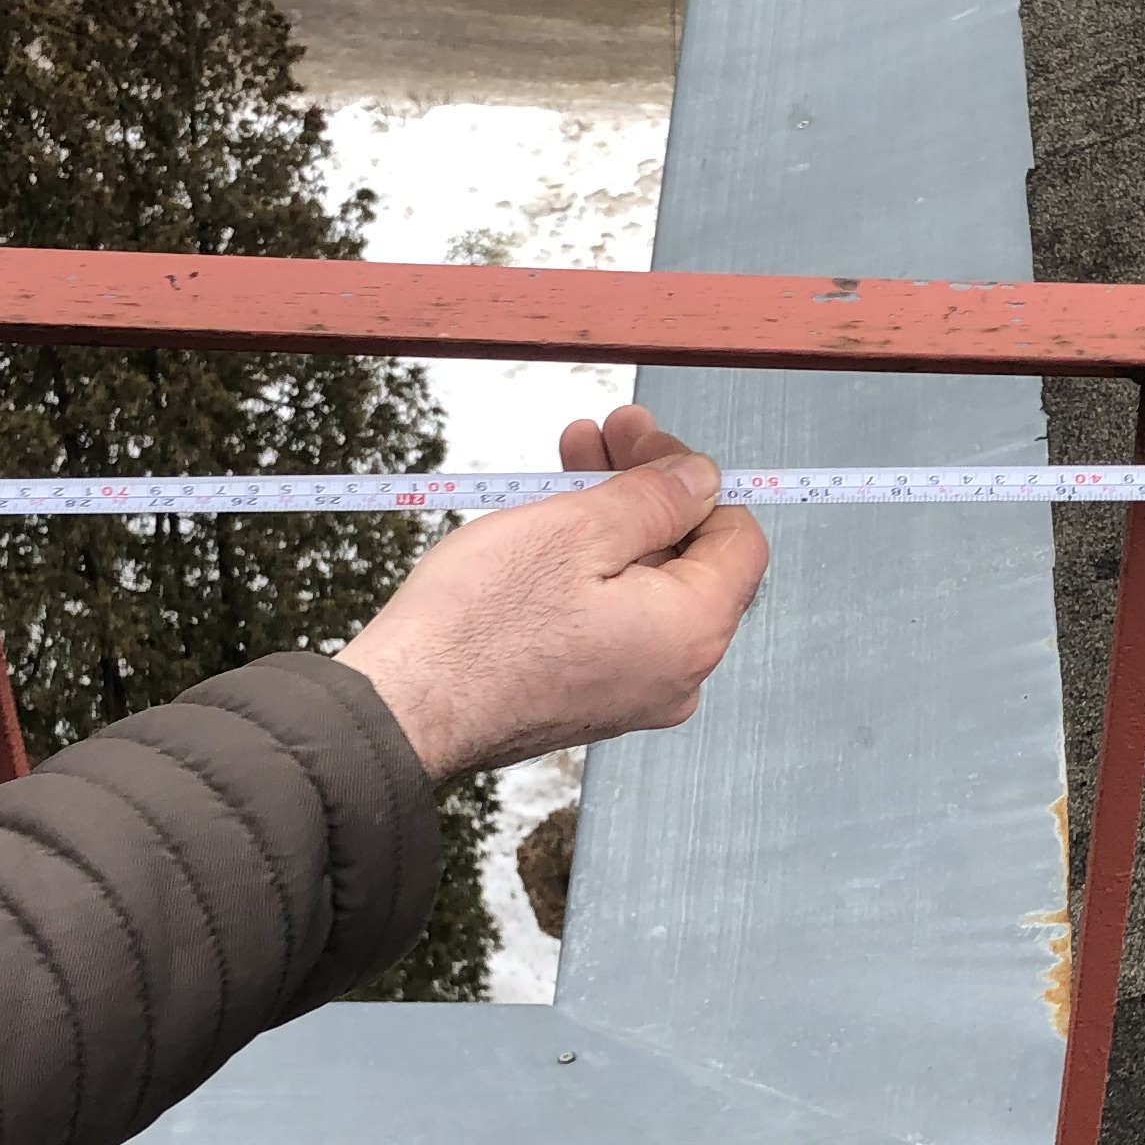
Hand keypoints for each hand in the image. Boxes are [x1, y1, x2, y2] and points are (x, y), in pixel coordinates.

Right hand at [337, 405, 771, 782]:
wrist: (405, 710)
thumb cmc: (480, 624)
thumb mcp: (577, 530)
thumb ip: (656, 500)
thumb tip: (704, 481)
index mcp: (692, 632)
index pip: (739, 539)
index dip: (696, 478)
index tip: (643, 438)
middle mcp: (678, 675)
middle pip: (692, 560)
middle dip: (648, 488)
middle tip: (601, 434)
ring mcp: (635, 694)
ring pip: (648, 587)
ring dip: (616, 520)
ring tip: (569, 462)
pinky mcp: (591, 700)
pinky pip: (615, 621)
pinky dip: (594, 569)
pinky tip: (554, 527)